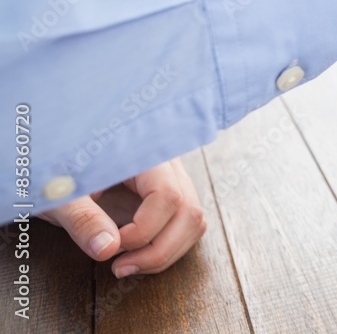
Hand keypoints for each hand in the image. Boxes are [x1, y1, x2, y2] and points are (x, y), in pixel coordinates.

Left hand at [38, 158, 206, 277]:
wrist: (59, 158)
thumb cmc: (57, 171)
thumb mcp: (61, 194)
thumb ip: (82, 219)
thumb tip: (107, 249)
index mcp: (144, 154)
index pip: (167, 195)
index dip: (144, 230)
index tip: (112, 246)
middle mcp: (167, 164)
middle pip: (188, 210)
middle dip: (159, 250)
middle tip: (120, 268)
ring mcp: (173, 178)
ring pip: (193, 220)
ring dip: (166, 251)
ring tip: (128, 264)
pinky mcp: (171, 194)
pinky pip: (186, 223)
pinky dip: (168, 246)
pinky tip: (138, 254)